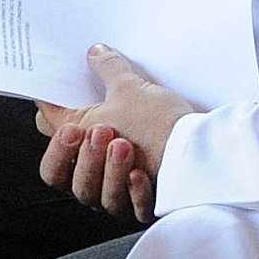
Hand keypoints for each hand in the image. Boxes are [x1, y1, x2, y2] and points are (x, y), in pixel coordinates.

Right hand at [31, 45, 197, 221]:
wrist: (206, 147)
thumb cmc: (164, 121)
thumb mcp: (131, 89)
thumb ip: (108, 70)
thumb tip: (97, 50)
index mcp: (87, 147)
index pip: (51, 155)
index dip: (52, 139)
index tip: (62, 119)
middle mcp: (98, 175)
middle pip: (63, 180)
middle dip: (80, 156)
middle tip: (100, 133)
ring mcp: (118, 194)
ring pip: (93, 195)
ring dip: (107, 169)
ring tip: (124, 147)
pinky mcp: (141, 208)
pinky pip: (129, 209)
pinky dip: (132, 192)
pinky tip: (139, 175)